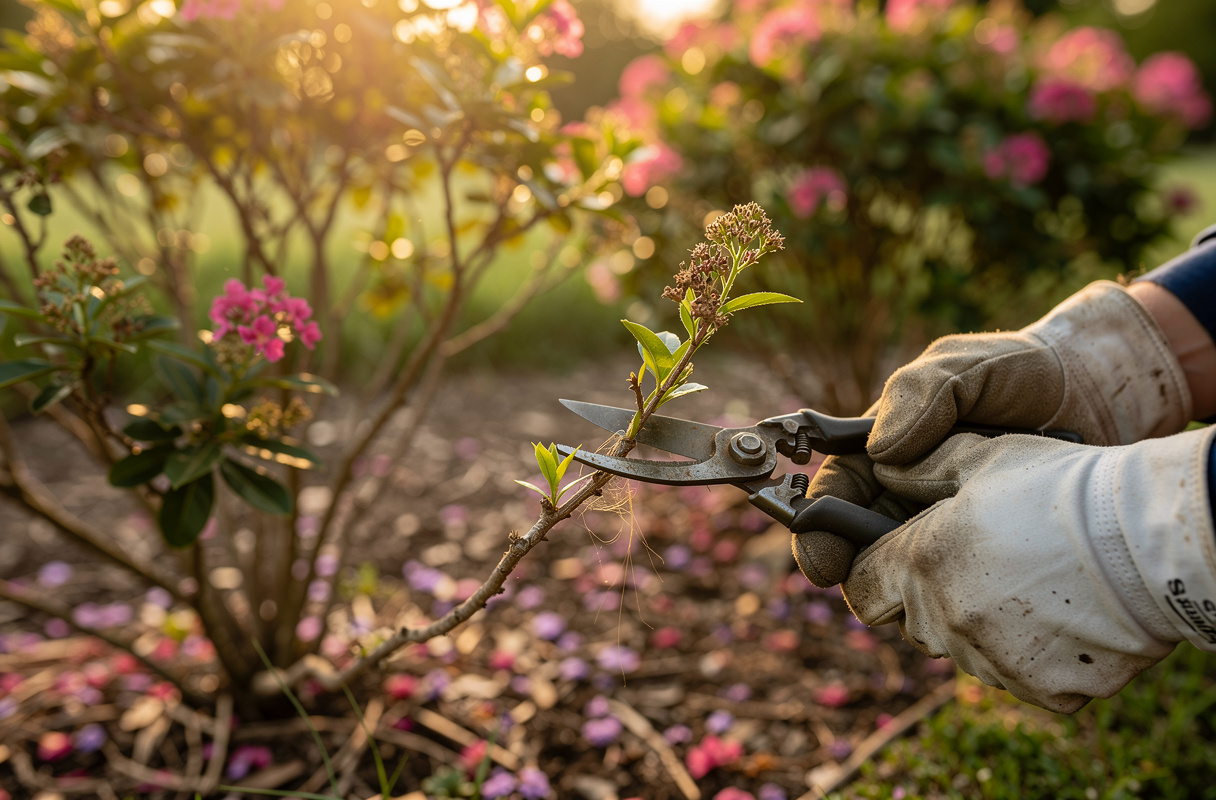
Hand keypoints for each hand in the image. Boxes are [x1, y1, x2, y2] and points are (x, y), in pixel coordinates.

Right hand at [792, 281, 1191, 587]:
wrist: (1109, 396)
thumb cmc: (1030, 371)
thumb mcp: (971, 367)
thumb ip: (922, 393)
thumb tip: (880, 452)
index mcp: (887, 448)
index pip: (836, 494)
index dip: (818, 531)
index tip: (821, 564)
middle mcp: (910, 491)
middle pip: (864, 546)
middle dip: (863, 574)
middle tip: (877, 596)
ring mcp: (950, 524)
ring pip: (910, 573)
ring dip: (914, 591)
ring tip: (934, 602)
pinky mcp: (990, 551)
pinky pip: (962, 584)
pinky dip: (962, 596)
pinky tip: (981, 603)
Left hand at [842, 429, 1215, 712]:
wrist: (1151, 542)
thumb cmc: (1062, 488)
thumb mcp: (982, 455)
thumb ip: (918, 466)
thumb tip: (882, 467)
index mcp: (921, 564)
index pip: (859, 587)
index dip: (870, 568)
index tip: (891, 555)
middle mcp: (946, 620)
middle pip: (909, 620)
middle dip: (924, 593)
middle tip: (972, 560)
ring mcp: (994, 660)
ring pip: (960, 647)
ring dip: (975, 621)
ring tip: (1024, 579)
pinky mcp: (1041, 689)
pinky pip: (1014, 673)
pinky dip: (1027, 650)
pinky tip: (1058, 611)